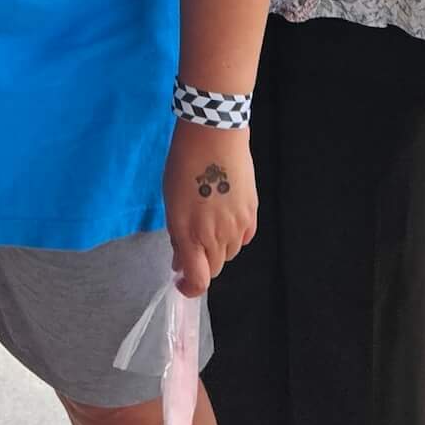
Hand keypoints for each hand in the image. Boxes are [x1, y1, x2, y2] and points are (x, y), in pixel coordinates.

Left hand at [162, 121, 256, 295]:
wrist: (214, 136)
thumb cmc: (184, 165)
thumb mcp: (171, 202)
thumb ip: (177, 236)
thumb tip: (180, 261)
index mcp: (192, 234)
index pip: (198, 280)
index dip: (189, 288)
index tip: (181, 281)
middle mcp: (217, 236)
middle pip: (215, 268)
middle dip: (202, 263)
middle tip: (191, 245)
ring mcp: (238, 225)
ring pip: (230, 252)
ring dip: (218, 248)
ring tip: (208, 223)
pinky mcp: (252, 212)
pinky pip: (244, 237)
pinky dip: (234, 236)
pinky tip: (225, 218)